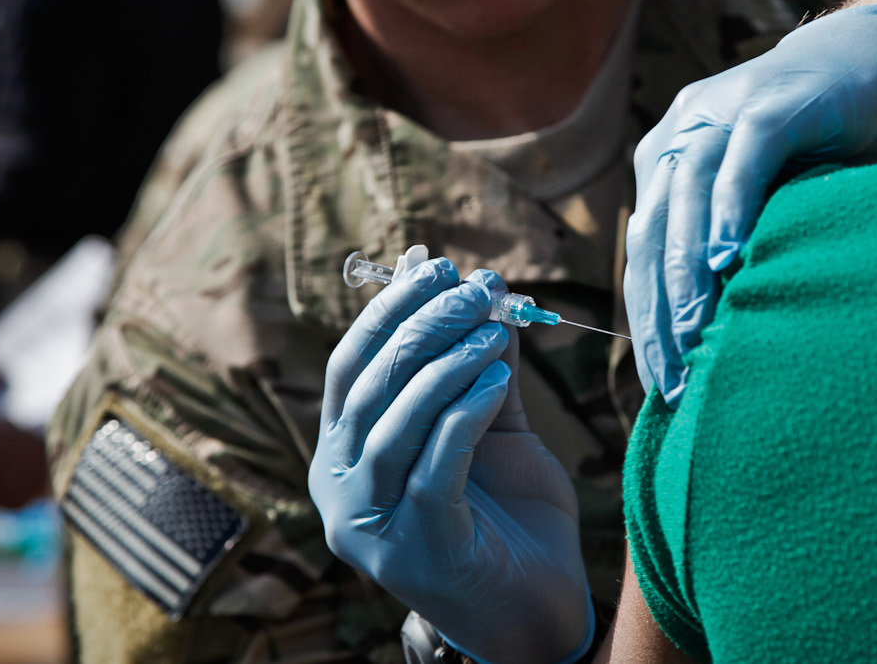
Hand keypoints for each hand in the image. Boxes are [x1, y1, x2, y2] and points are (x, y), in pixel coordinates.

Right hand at [311, 259, 592, 663]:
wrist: (537, 610)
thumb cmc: (508, 518)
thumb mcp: (492, 430)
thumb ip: (480, 370)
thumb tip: (486, 293)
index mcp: (343, 454)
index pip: (350, 366)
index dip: (389, 309)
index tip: (437, 266)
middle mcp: (339, 489)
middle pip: (368, 387)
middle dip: (423, 326)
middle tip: (474, 290)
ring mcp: (371, 525)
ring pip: (393, 424)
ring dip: (444, 364)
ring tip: (492, 329)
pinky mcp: (416, 550)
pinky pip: (433, 467)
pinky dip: (463, 415)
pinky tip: (495, 380)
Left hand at [626, 3, 876, 405]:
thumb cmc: (834, 145)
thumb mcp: (775, 202)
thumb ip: (743, 248)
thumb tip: (722, 341)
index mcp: (673, 158)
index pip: (647, 249)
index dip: (649, 316)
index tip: (662, 383)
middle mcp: (686, 131)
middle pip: (655, 229)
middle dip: (661, 309)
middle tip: (676, 378)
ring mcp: (727, 108)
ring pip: (689, 195)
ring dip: (688, 271)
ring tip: (692, 335)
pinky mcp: (777, 99)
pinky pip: (745, 156)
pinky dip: (731, 205)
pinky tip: (727, 257)